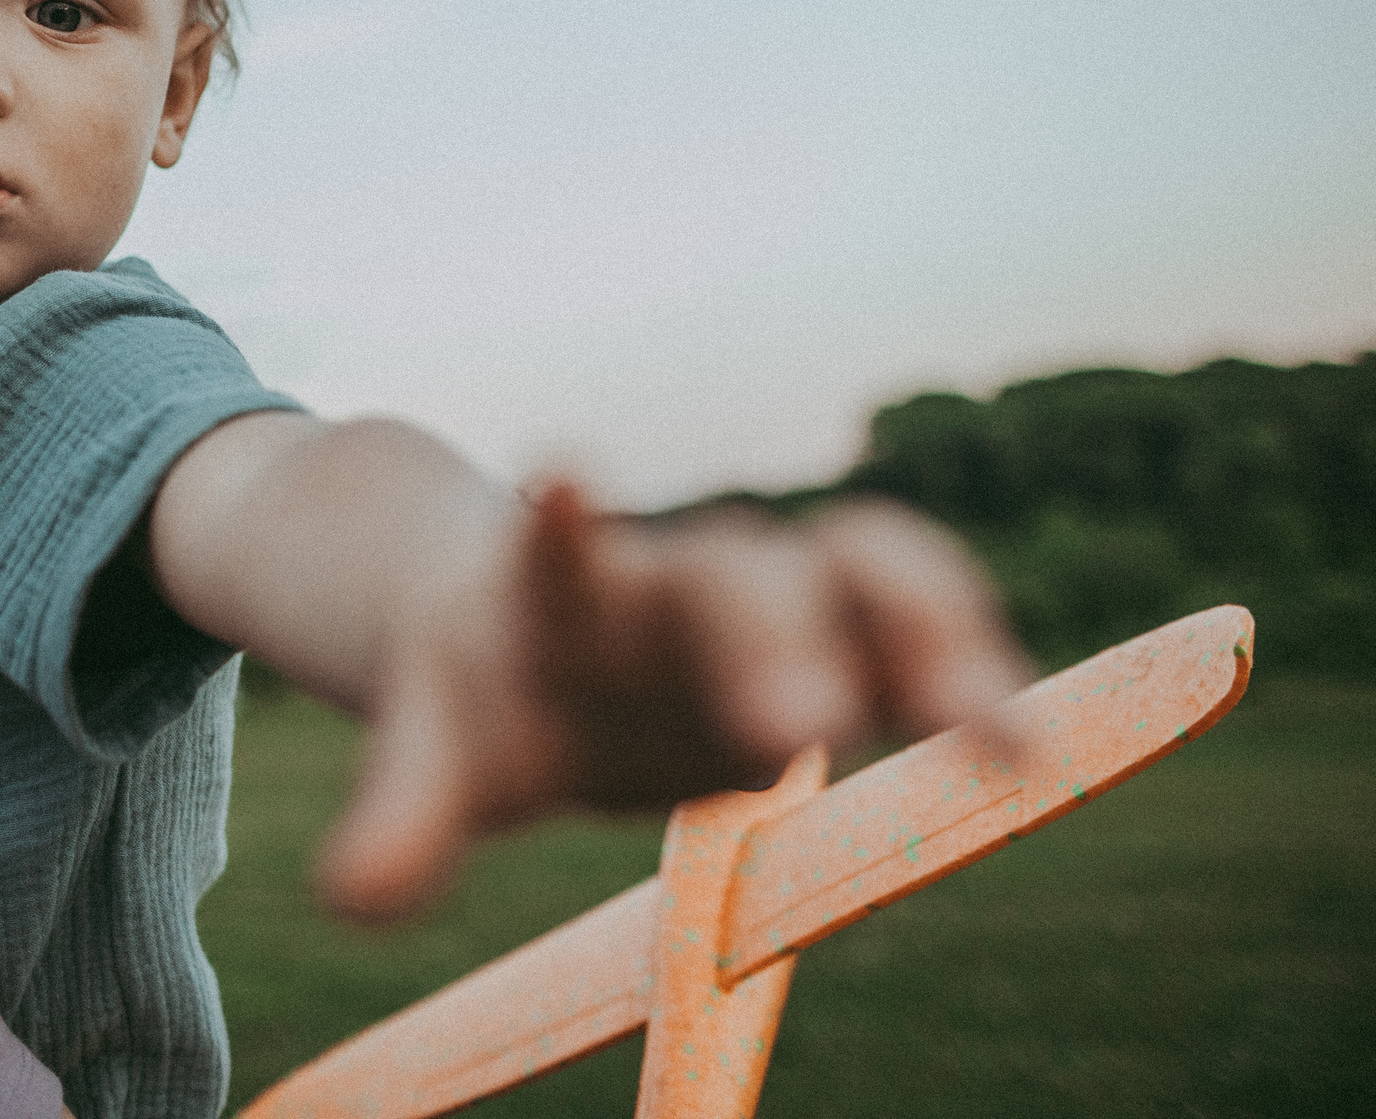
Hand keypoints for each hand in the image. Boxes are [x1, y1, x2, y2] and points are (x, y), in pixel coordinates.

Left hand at [315, 482, 1030, 921]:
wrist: (530, 620)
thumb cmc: (485, 696)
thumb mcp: (443, 757)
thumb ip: (409, 816)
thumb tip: (350, 901)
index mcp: (554, 602)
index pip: (555, 564)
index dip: (561, 531)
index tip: (560, 474)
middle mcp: (668, 583)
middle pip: (725, 579)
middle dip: (765, 641)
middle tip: (798, 723)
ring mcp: (765, 598)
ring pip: (852, 569)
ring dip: (921, 633)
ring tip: (988, 730)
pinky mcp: (842, 634)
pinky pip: (918, 613)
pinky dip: (968, 656)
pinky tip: (1025, 743)